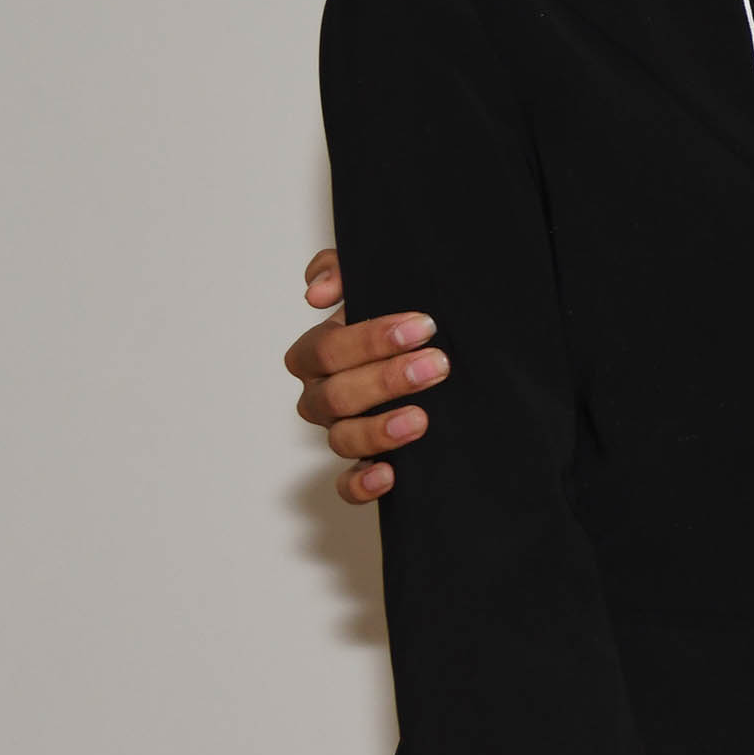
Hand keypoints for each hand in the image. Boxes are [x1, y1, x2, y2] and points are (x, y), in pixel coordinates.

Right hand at [285, 247, 447, 503]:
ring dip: (377, 431)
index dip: (368, 339)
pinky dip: (361, 484)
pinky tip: (389, 475)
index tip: (422, 327)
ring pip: (341, 439)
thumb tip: (316, 291)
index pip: (326, 349)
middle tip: (437, 365)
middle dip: (386, 379)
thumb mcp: (375, 284)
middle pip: (336, 394)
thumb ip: (341, 270)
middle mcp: (323, 395)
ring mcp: (340, 430)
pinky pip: (347, 484)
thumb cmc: (399, 320)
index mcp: (319, 354)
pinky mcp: (363, 464)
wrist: (432, 353)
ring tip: (420, 419)